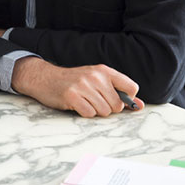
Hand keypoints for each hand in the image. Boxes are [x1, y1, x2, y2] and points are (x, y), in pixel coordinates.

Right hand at [11, 57, 144, 117]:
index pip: (132, 87)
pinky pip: (89, 114)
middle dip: (108, 108)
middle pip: (117, 105)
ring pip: (104, 111)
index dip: (127, 99)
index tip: (115, 99)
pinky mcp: (72, 96)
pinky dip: (84, 113)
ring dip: (95, 111)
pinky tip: (76, 105)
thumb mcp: (96, 81)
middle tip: (94, 100)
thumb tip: (140, 106)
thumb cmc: (73, 81)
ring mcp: (83, 86)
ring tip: (84, 102)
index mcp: (104, 70)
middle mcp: (95, 76)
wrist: (45, 77)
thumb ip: (119, 92)